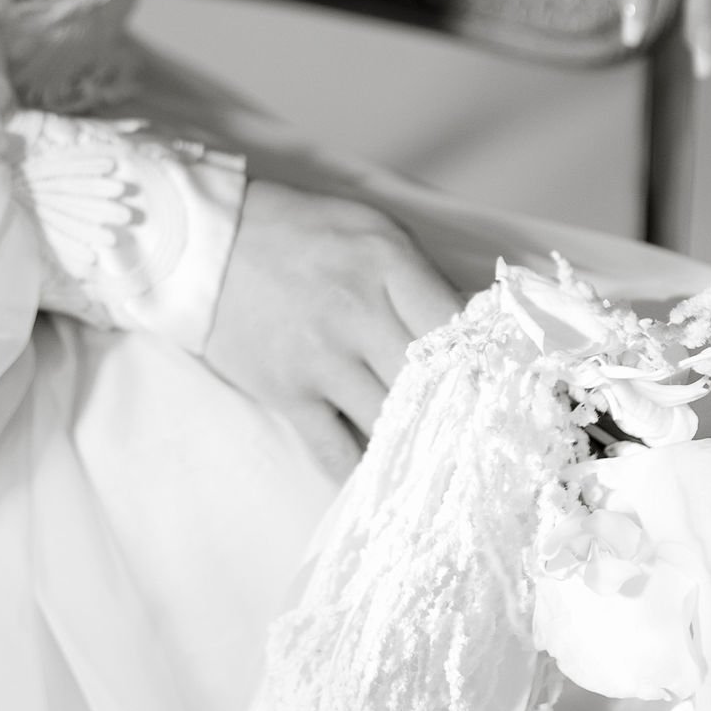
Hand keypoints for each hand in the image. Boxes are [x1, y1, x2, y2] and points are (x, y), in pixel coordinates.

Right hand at [203, 179, 459, 480]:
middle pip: (432, 381)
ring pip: (392, 423)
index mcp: (386, 262)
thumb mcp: (369, 229)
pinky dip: (363, 474)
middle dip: (462, 411)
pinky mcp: (287, 393)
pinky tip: (386, 481)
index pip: (457, 325)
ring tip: (446, 466)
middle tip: (487, 438)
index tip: (507, 386)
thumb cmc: (297, 232)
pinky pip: (335, 452)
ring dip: (419, 446)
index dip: (487, 360)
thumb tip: (473, 329)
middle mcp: (357, 311)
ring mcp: (320, 358)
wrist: (203, 244)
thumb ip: (419, 275)